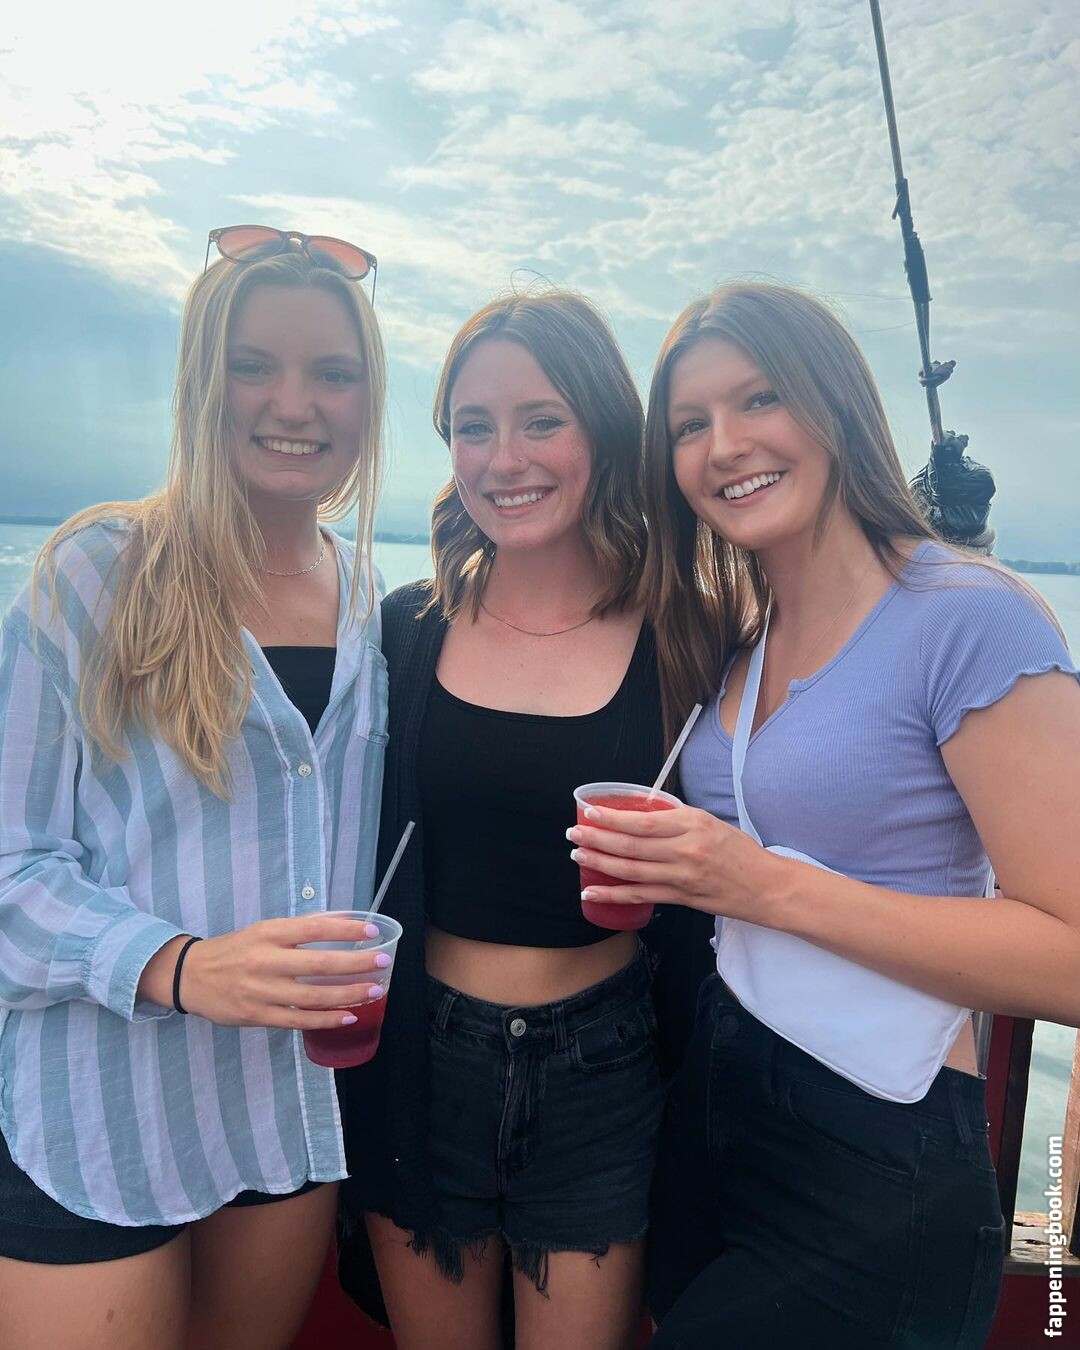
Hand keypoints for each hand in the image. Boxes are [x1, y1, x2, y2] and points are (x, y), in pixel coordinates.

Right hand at [140, 916, 390, 1030]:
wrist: (190, 977)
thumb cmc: (234, 950)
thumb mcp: (261, 930)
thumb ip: (296, 930)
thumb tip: (339, 923)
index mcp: (269, 933)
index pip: (314, 928)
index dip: (345, 929)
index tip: (371, 930)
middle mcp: (266, 961)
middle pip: (320, 965)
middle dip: (356, 965)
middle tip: (383, 963)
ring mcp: (261, 991)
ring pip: (313, 997)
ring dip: (348, 995)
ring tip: (374, 990)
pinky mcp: (257, 1016)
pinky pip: (299, 1020)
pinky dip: (326, 1020)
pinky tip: (348, 1016)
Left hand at [568, 802, 780, 918]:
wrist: (767, 887)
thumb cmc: (740, 851)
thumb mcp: (710, 823)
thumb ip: (677, 820)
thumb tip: (642, 815)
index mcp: (692, 824)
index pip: (643, 821)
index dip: (612, 818)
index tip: (590, 813)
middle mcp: (685, 850)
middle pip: (631, 845)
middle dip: (597, 839)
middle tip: (574, 834)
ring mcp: (682, 877)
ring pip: (631, 871)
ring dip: (600, 864)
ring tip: (578, 856)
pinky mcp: (682, 898)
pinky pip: (641, 896)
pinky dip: (613, 895)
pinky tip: (592, 892)